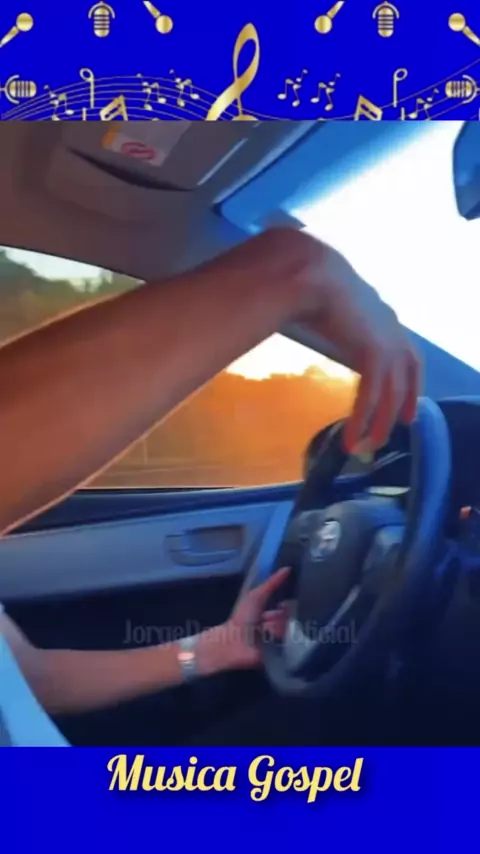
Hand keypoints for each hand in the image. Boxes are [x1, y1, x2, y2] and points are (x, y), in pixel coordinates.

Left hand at [196, 568, 290, 674]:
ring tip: (268, 629)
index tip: (299, 594)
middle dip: (286, 614)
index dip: (290, 599)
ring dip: (279, 627)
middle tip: (281, 614)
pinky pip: (288, 644)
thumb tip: (288, 568)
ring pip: (288, 629)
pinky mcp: (278, 652)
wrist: (234, 643)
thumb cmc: (243, 617)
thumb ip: (271, 583)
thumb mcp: (257, 596)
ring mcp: (275, 639)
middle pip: (288, 616)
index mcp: (266, 611)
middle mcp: (273, 624)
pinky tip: (276, 638)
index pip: (284, 604)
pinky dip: (282, 640)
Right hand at [251, 229, 420, 452]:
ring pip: (391, 393)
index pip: (406, 355)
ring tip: (366, 445)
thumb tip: (306, 319)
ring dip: (379, 422)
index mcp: (382, 315)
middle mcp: (392, 328)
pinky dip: (360, 420)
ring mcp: (387, 340)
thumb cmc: (307, 281)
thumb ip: (327, 316)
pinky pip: (371, 396)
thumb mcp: (325, 303)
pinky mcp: (374, 353)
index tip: (405, 404)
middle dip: (399, 407)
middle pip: (405, 377)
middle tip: (388, 432)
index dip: (408, 382)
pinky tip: (350, 439)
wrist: (308, 270)